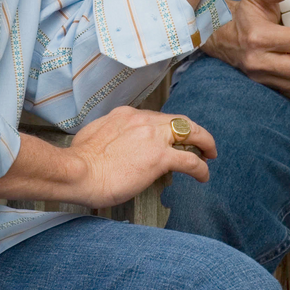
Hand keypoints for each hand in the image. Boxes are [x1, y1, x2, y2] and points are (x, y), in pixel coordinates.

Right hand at [66, 106, 215, 207]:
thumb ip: (109, 136)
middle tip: (201, 142)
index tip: (171, 137)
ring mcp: (153, 137)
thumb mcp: (94, 136)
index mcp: (125, 115)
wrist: (78, 171)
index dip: (168, 127)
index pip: (155, 117)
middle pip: (177, 119)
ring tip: (210, 154)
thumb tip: (113, 147)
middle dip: (193, 130)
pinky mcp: (159, 157)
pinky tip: (204, 175)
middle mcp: (142, 120)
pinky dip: (200, 167)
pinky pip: (189, 160)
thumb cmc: (80, 161)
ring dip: (204, 142)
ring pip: (190, 132)